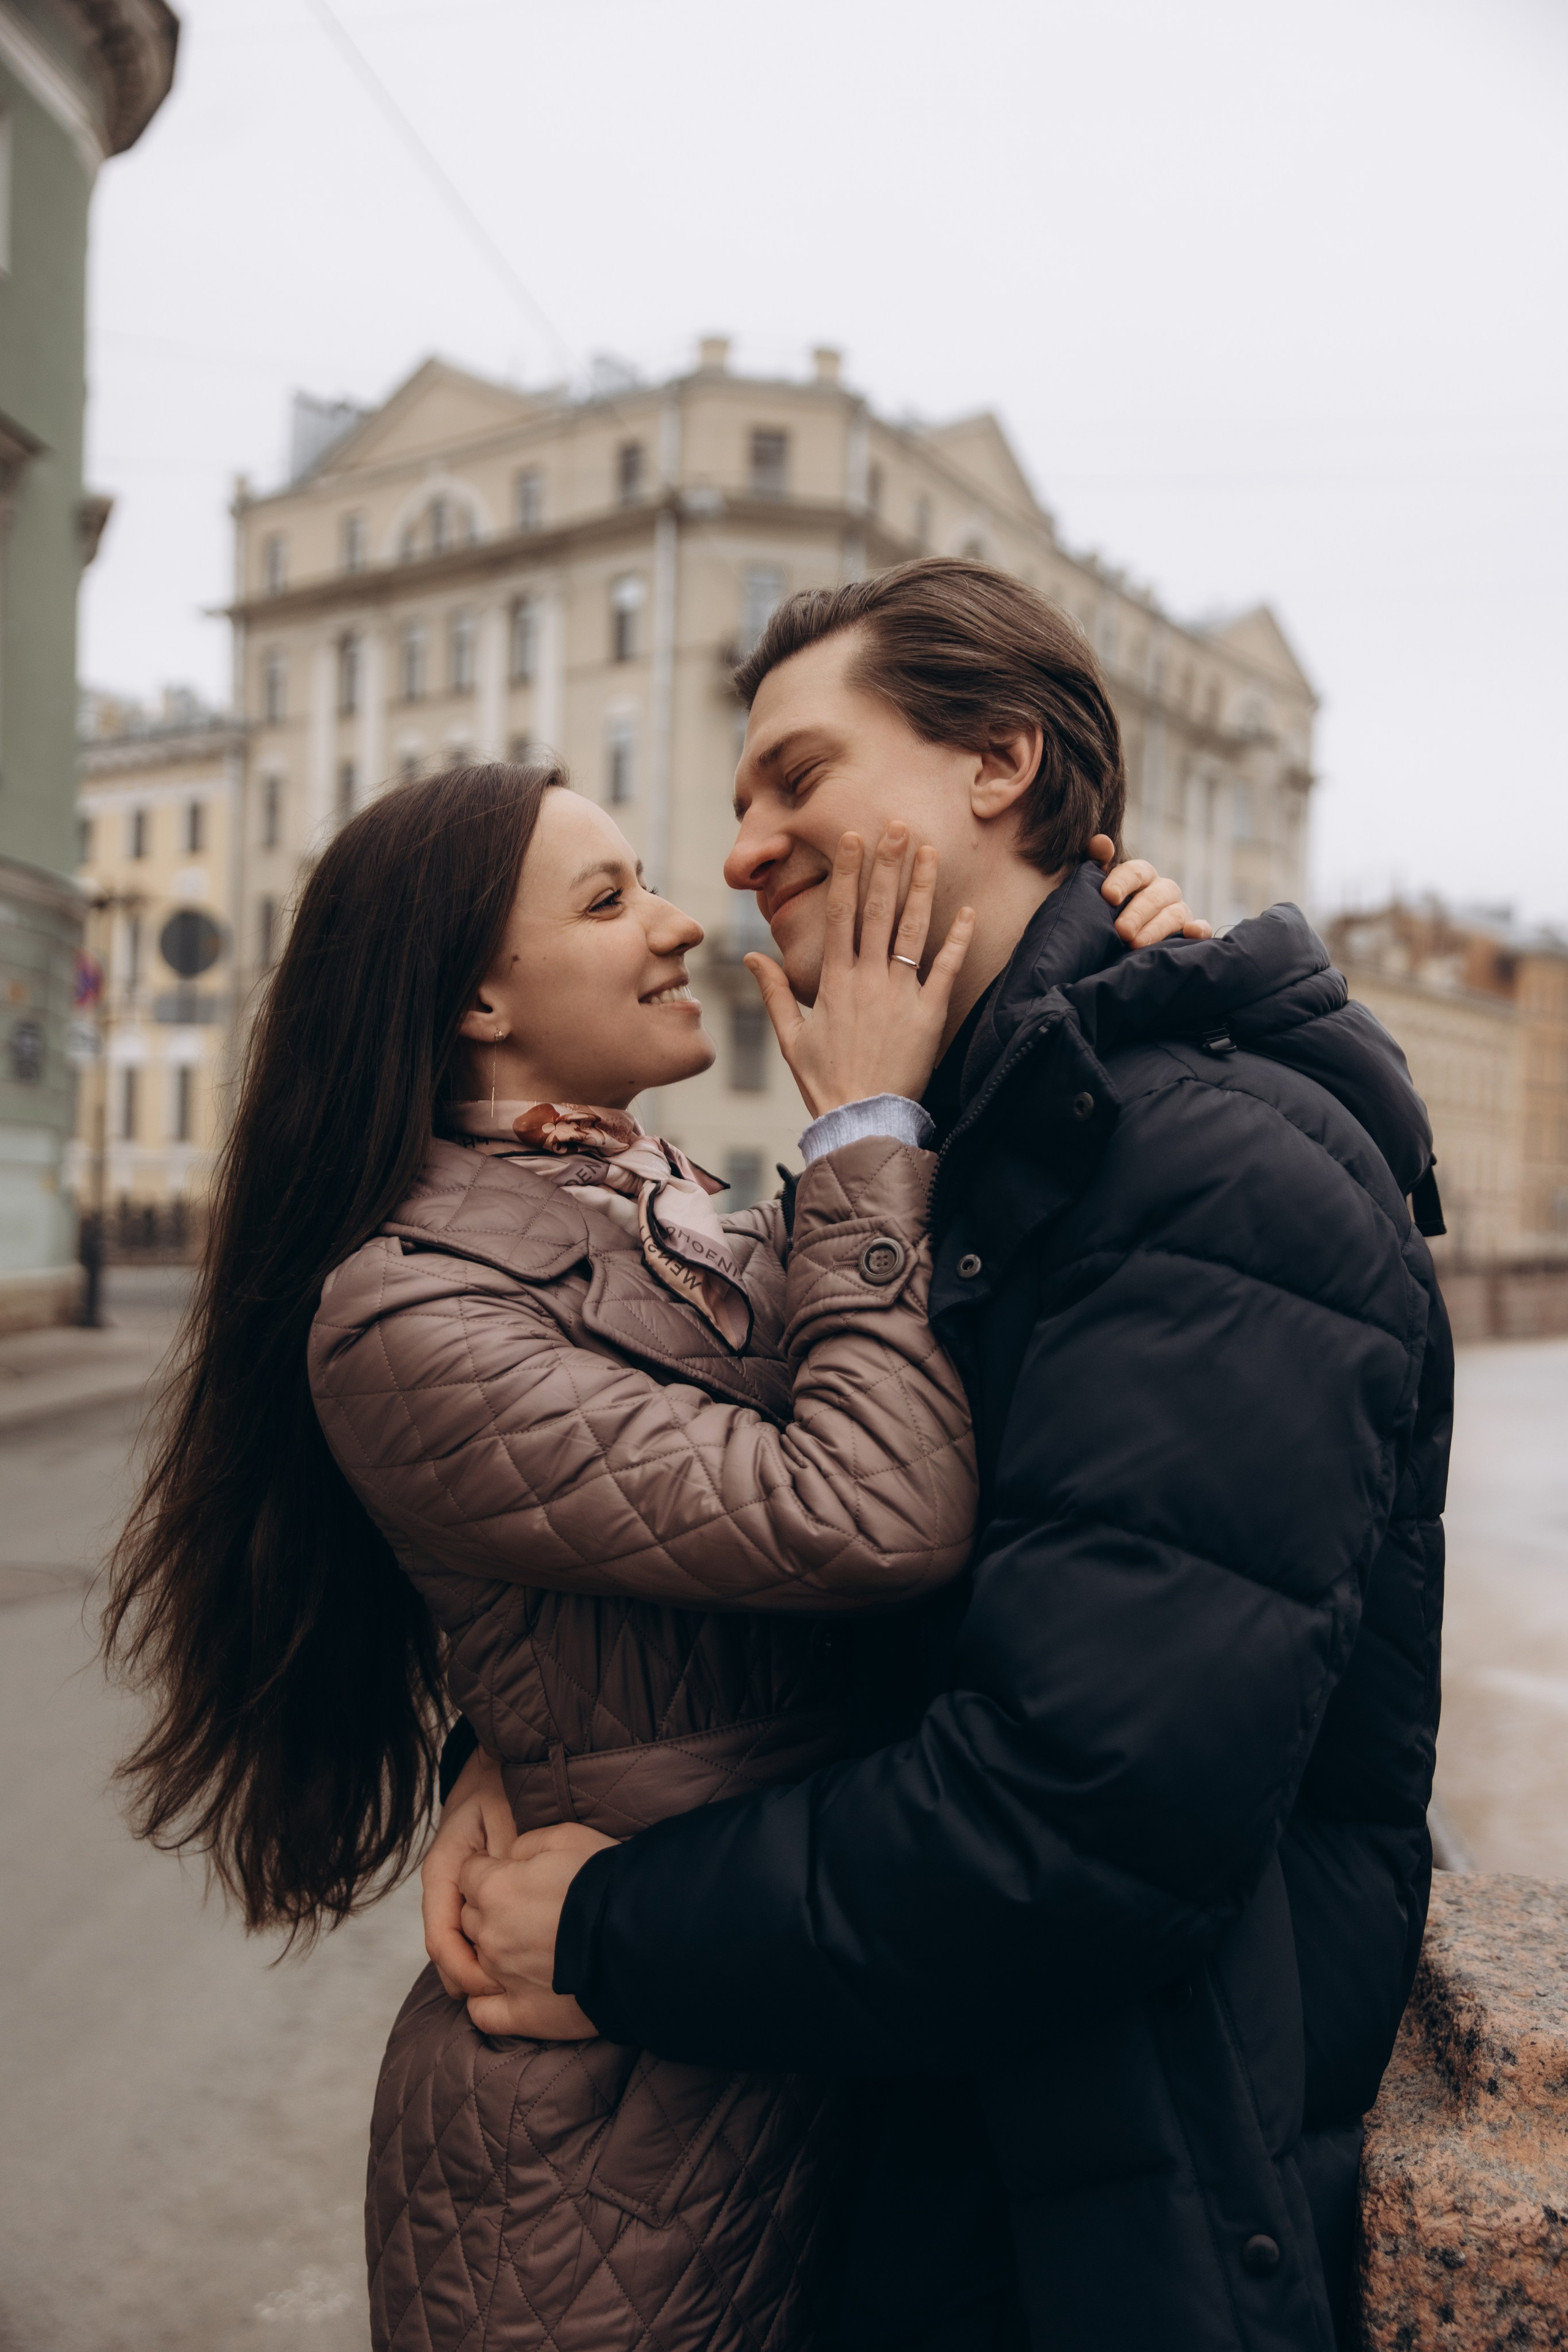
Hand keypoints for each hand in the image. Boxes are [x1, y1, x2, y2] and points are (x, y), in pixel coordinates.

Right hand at [421, 1743, 516, 1998]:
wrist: (498, 1766)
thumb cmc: (503, 1788)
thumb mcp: (505, 1819)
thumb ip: (502, 1863)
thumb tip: (505, 1905)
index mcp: (443, 1869)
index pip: (441, 1938)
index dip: (463, 1970)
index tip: (492, 1988)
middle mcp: (442, 1885)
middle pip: (446, 1950)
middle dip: (472, 1980)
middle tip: (508, 2001)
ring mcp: (453, 1890)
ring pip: (457, 1945)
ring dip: (478, 1971)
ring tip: (511, 1994)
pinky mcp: (468, 1892)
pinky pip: (470, 1932)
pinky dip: (486, 1953)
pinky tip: (511, 1968)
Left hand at [458, 1821, 617, 2040]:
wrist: (640, 1932)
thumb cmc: (605, 1879)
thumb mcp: (567, 1836)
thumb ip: (525, 1843)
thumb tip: (508, 1856)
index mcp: (495, 1889)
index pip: (468, 1875)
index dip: (489, 1870)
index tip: (511, 1873)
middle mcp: (490, 1934)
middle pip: (470, 1917)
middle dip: (489, 1908)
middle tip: (526, 1907)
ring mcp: (503, 1977)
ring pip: (475, 1960)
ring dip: (493, 1949)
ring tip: (528, 1943)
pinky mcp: (524, 2013)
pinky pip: (483, 2013)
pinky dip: (485, 2001)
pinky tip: (501, 1989)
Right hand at [744, 824, 974, 1116]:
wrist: (860, 1118)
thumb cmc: (824, 1080)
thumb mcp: (790, 1036)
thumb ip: (774, 992)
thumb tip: (751, 956)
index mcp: (834, 981)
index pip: (841, 914)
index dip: (848, 873)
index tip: (854, 839)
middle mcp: (867, 979)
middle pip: (877, 910)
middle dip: (887, 865)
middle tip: (897, 826)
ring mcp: (900, 994)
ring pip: (910, 930)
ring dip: (920, 888)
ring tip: (928, 851)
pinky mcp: (929, 1013)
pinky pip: (946, 969)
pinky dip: (957, 939)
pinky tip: (967, 909)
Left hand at [1088, 835, 1212, 943]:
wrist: (1122, 939)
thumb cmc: (1109, 911)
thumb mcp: (1097, 888)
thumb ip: (1096, 863)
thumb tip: (1101, 841)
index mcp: (1142, 876)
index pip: (1136, 872)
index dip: (1122, 882)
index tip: (1108, 896)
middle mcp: (1163, 890)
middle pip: (1155, 896)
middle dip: (1138, 913)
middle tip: (1121, 930)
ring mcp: (1179, 910)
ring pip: (1175, 914)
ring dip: (1157, 928)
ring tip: (1136, 944)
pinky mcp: (1191, 930)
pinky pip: (1202, 929)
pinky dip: (1199, 930)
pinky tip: (1191, 932)